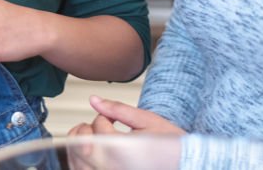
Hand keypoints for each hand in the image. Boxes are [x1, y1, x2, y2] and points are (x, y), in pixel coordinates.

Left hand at [66, 97, 182, 169]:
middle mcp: (112, 166)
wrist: (185, 164)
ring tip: (92, 138)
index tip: (113, 120)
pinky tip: (89, 153)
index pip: (98, 127)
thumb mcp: (147, 120)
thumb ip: (117, 109)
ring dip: (78, 146)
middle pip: (80, 145)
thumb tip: (93, 99)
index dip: (103, 118)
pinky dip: (79, 161)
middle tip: (97, 126)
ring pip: (77, 161)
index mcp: (122, 148)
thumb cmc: (170, 145)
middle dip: (84, 130)